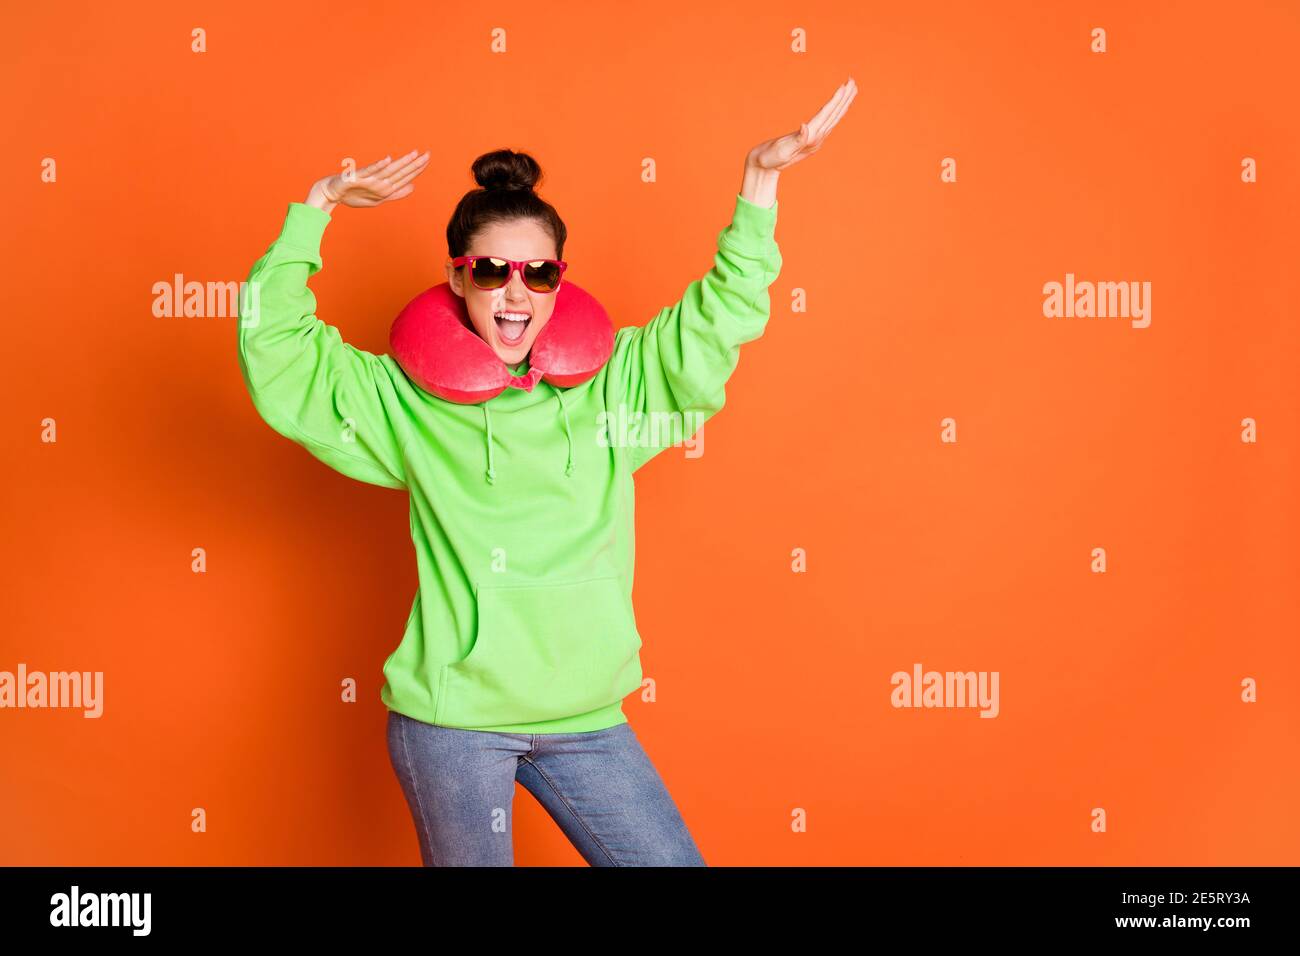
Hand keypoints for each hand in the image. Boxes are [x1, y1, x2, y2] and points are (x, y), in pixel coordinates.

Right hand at [307, 150, 431, 211]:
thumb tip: (413, 187)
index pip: (405, 176)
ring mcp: (369, 178)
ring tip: (414, 154)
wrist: (333, 194)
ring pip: (389, 170)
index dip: (417, 169)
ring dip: (401, 162)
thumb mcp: (379, 198)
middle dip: (415, 163)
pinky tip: (388, 159)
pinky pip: (370, 171)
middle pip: (401, 172)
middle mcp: (380, 180)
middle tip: (428, 154)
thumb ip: (396, 193)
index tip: (428, 159)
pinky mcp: (358, 177)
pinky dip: (379, 166)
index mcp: (386, 186)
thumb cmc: (355, 194)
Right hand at [746, 78, 856, 171]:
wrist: (763, 167)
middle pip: (834, 116)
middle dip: (845, 99)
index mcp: (810, 139)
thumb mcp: (782, 151)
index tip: (845, 86)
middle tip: (853, 82)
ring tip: (850, 89)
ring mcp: (815, 140)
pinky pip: (827, 123)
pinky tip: (837, 107)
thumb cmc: (769, 159)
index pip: (826, 115)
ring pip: (833, 119)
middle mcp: (816, 139)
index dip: (836, 100)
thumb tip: (805, 126)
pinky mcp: (811, 140)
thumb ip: (796, 140)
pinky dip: (835, 112)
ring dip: (843, 104)